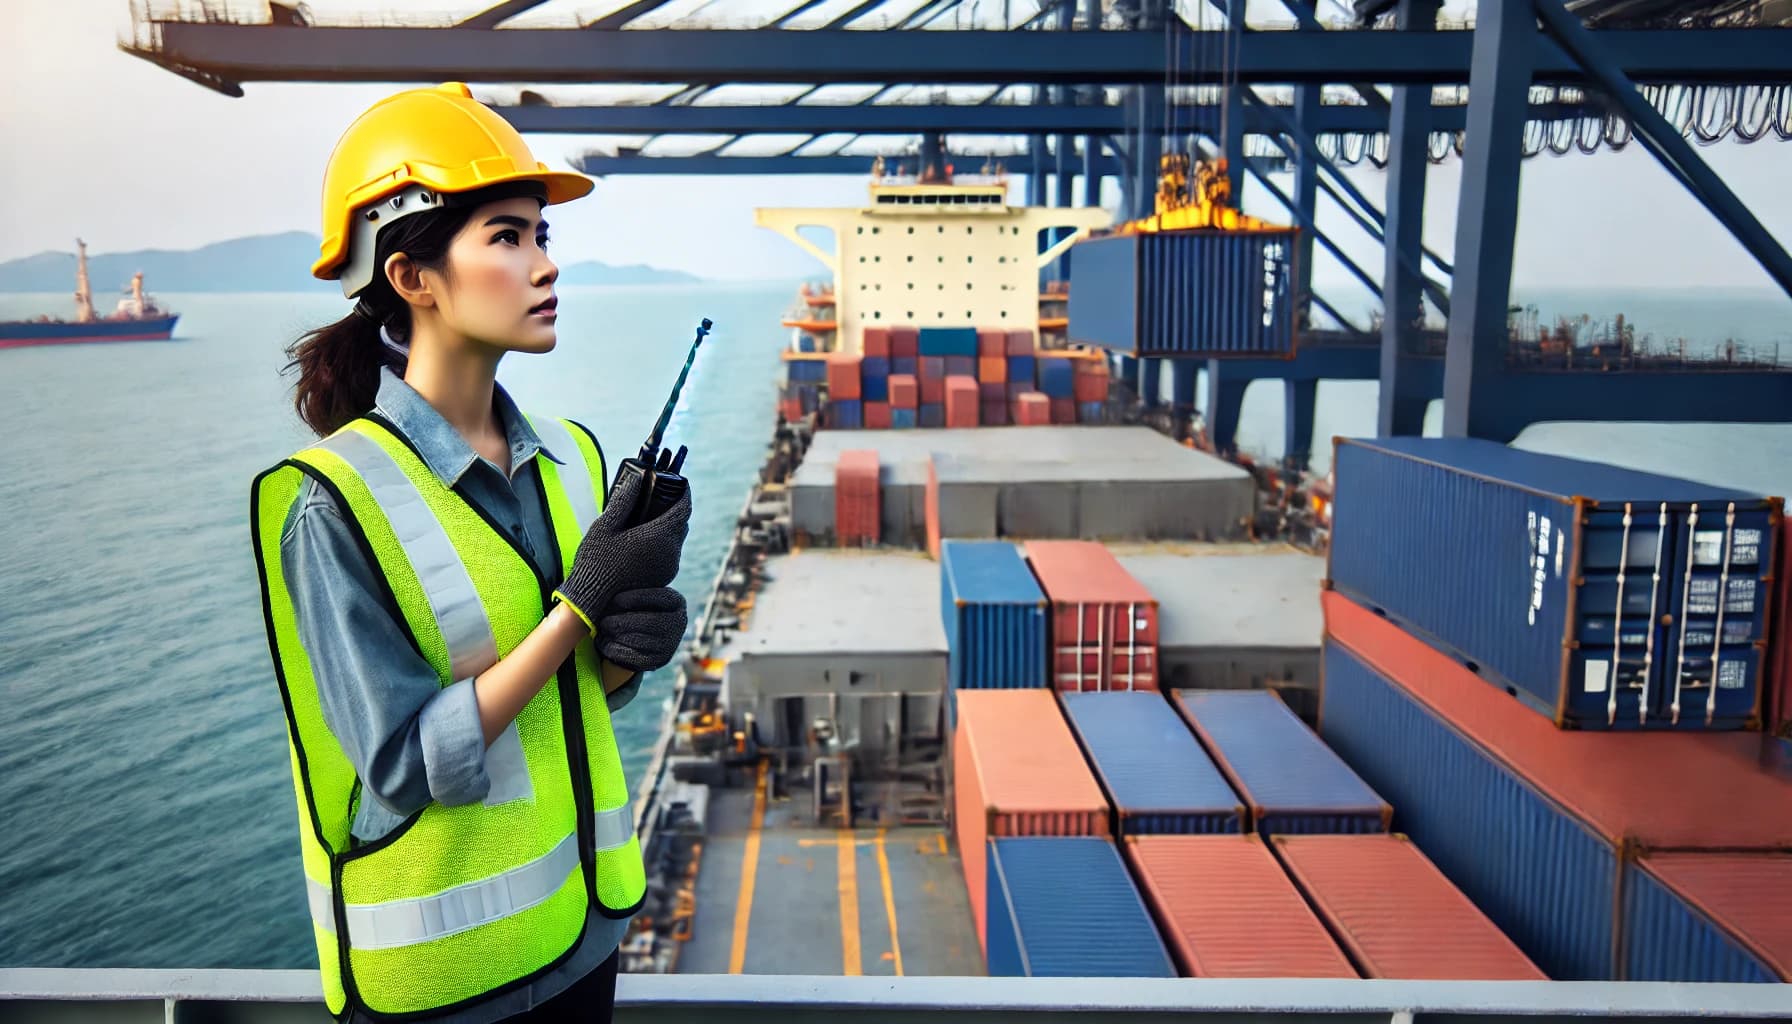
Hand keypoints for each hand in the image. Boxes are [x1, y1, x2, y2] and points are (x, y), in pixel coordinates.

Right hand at [551, 470, 691, 635]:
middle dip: (674, 507)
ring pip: (677, 539)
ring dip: (669, 526)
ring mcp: (669, 567)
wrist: (593, 600)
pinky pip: (670, 553)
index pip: (684, 508)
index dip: (684, 492)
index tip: (678, 481)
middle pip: (682, 523)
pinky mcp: (663, 578)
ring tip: (649, 515)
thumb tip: (638, 478)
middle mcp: (670, 553)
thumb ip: (624, 499)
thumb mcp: (606, 525)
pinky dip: (663, 542)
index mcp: (660, 537)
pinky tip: (644, 538)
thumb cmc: (596, 561)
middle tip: (659, 496)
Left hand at [596, 587, 688, 672]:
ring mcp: (671, 644)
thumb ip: (631, 588)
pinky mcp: (659, 660)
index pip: (659, 597)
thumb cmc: (636, 606)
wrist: (644, 633)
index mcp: (676, 602)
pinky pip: (636, 658)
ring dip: (618, 636)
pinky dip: (616, 650)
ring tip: (602, 631)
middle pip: (650, 622)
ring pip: (641, 641)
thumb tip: (609, 585)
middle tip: (604, 621)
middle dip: (623, 622)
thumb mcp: (639, 594)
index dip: (636, 598)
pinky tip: (604, 643)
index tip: (615, 599)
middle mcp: (679, 623)